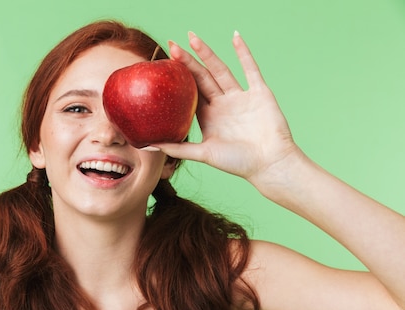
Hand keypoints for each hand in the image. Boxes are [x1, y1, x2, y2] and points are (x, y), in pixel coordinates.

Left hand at [153, 32, 299, 185]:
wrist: (270, 165)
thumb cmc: (238, 163)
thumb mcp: (203, 154)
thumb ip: (177, 149)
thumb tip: (148, 145)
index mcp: (209, 116)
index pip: (189, 92)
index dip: (177, 78)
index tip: (163, 64)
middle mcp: (223, 104)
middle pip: (202, 77)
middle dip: (187, 62)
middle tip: (172, 45)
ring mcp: (240, 97)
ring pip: (221, 70)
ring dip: (208, 53)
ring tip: (192, 37)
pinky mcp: (259, 93)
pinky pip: (250, 69)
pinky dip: (243, 52)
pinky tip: (234, 37)